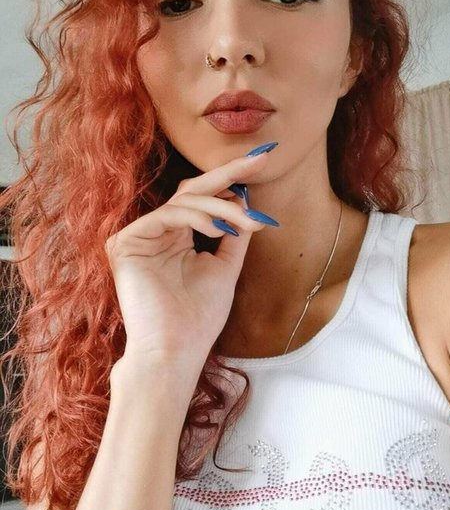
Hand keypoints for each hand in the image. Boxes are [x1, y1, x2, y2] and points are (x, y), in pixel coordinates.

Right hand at [105, 149, 276, 385]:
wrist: (176, 350)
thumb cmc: (198, 319)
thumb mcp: (225, 267)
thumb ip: (233, 235)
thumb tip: (248, 205)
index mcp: (176, 238)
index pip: (203, 201)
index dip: (231, 180)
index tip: (263, 161)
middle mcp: (156, 233)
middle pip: (192, 190)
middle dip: (229, 173)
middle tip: (260, 159)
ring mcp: (139, 236)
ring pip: (184, 200)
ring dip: (222, 207)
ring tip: (247, 222)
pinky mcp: (126, 242)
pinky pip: (168, 215)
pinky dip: (197, 217)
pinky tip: (218, 228)